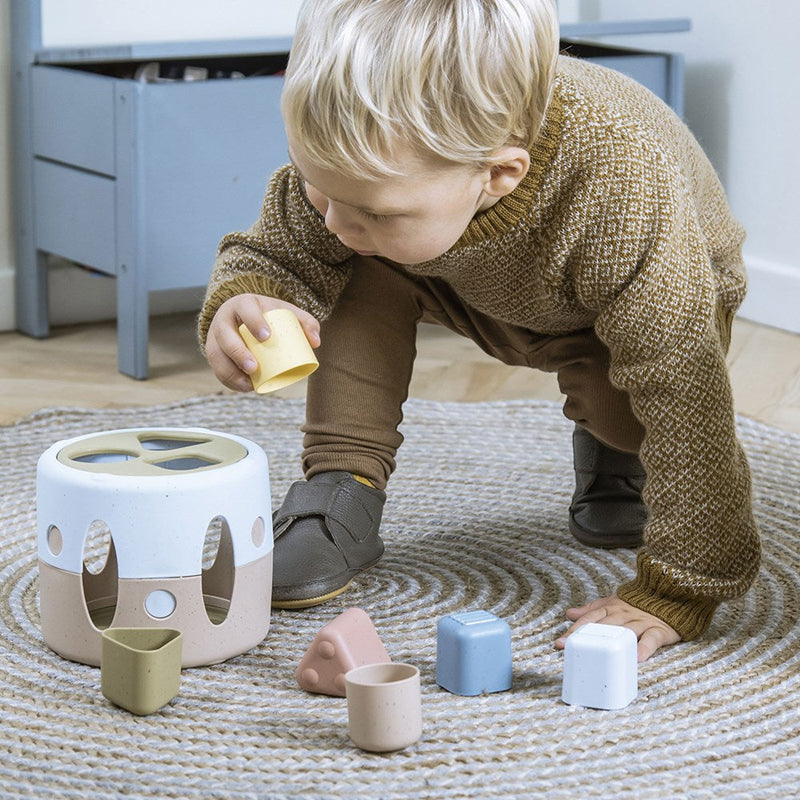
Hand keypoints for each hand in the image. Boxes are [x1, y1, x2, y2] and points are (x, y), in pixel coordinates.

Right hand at [205, 294, 320, 391]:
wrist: (243, 315)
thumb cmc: (269, 316)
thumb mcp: (286, 313)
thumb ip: (306, 323)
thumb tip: (315, 343)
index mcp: (243, 304)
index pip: (245, 310)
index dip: (254, 322)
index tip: (267, 337)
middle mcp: (224, 318)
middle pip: (225, 335)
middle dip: (237, 352)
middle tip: (254, 367)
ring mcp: (214, 335)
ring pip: (216, 354)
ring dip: (230, 372)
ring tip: (249, 384)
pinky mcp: (212, 351)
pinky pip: (215, 367)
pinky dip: (228, 380)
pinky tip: (242, 387)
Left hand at [554, 595, 680, 661]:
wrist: (670, 592)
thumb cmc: (637, 603)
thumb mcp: (612, 603)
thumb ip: (591, 609)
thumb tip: (569, 613)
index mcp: (611, 607)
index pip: (590, 619)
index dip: (575, 631)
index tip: (560, 643)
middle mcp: (624, 614)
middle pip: (602, 626)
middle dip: (586, 638)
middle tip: (571, 650)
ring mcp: (641, 622)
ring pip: (624, 632)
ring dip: (611, 644)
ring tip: (599, 656)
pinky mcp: (659, 629)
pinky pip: (651, 639)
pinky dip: (644, 647)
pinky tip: (637, 658)